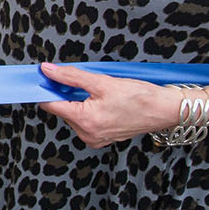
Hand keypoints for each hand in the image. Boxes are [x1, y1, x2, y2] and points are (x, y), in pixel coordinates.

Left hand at [37, 63, 191, 148]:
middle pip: (62, 110)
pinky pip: (85, 122)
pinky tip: (102, 102)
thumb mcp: (102, 82)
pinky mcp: (102, 138)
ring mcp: (94, 138)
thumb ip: (71, 76)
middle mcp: (87, 134)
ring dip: (78, 102)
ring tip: (98, 93)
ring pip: (74, 116)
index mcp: (85, 121)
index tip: (44, 78)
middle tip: (82, 82)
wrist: (164, 110)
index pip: (51, 105)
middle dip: (66, 95)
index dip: (46, 89)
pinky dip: (87, 110)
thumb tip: (49, 71)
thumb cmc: (140, 97)